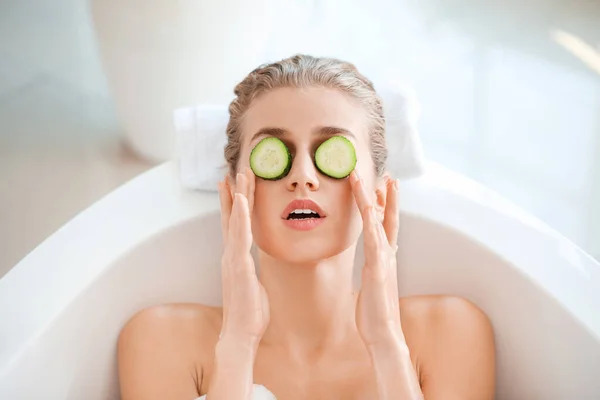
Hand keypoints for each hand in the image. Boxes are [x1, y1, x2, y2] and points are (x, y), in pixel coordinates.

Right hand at [217, 167, 269, 345]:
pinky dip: (238, 216)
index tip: (234, 187)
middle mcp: (230, 255)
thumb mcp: (253, 286)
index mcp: (235, 259)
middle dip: (233, 193)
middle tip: (234, 171)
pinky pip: (239, 235)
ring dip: (236, 196)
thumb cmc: (249, 314)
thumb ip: (251, 273)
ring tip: (239, 175)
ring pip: (234, 220)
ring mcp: (232, 259)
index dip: (234, 205)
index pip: (235, 226)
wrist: (240, 334)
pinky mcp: (238, 265)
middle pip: (230, 217)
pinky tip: (240, 200)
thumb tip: (253, 270)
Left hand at [350, 171, 403, 347]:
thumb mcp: (375, 284)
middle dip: (387, 196)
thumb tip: (374, 261)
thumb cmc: (375, 312)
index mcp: (385, 257)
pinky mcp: (377, 270)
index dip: (386, 205)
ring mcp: (383, 261)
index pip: (386, 225)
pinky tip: (369, 210)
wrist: (384, 333)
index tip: (383, 187)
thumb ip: (377, 269)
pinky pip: (373, 241)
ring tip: (371, 180)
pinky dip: (372, 224)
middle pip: (388, 218)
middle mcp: (387, 255)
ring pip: (378, 223)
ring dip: (373, 200)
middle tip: (388, 176)